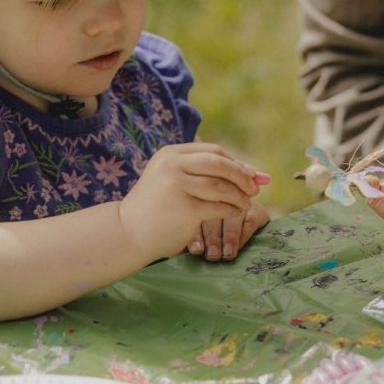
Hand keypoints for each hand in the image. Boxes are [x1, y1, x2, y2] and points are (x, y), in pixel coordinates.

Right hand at [118, 143, 263, 261]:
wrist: (127, 231)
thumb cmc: (157, 206)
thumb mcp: (174, 180)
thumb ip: (207, 174)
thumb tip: (255, 173)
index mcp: (171, 154)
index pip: (214, 152)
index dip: (236, 163)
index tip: (250, 175)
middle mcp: (173, 165)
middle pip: (220, 164)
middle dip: (242, 176)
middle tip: (255, 189)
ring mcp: (177, 186)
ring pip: (221, 186)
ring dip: (240, 196)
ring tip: (245, 203)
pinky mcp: (184, 209)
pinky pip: (218, 206)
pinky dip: (231, 209)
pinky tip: (234, 212)